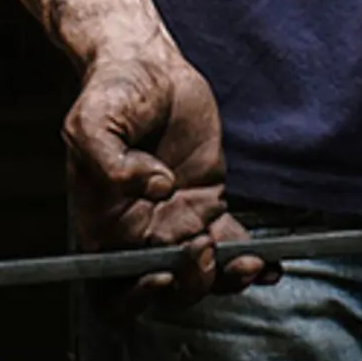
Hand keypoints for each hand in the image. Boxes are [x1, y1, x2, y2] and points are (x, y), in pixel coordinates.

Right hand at [64, 38, 275, 308]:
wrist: (146, 64)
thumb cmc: (111, 92)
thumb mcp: (93, 120)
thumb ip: (112, 161)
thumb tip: (156, 188)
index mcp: (104, 225)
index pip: (110, 288)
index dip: (134, 296)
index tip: (161, 273)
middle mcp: (140, 233)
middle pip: (165, 289)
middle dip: (190, 281)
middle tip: (203, 248)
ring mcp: (177, 221)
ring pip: (202, 273)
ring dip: (227, 279)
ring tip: (250, 263)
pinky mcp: (208, 202)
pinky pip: (230, 243)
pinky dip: (251, 259)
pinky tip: (269, 263)